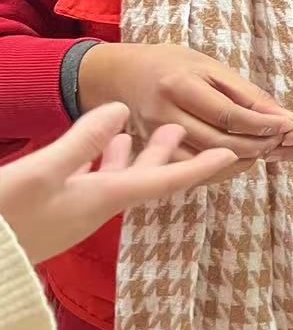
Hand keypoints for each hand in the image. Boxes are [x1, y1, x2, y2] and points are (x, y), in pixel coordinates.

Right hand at [0, 103, 238, 262]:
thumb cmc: (2, 218)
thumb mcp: (40, 174)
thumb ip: (82, 142)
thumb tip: (121, 111)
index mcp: (102, 200)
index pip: (163, 181)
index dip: (199, 167)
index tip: (232, 157)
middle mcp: (93, 208)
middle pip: (141, 178)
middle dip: (163, 153)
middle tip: (181, 127)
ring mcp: (71, 213)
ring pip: (112, 179)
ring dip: (128, 155)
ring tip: (135, 130)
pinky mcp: (50, 213)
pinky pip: (87, 183)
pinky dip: (95, 162)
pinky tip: (89, 152)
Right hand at [78, 42, 292, 160]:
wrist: (120, 75)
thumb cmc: (171, 65)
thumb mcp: (210, 67)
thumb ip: (245, 93)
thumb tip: (281, 115)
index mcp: (179, 85)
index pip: (228, 114)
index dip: (261, 124)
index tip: (287, 125)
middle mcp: (163, 114)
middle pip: (217, 142)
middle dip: (255, 145)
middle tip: (279, 141)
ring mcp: (152, 137)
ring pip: (203, 162)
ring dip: (240, 160)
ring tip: (262, 149)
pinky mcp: (148, 153)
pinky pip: (187, 169)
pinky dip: (216, 169)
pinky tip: (236, 158)